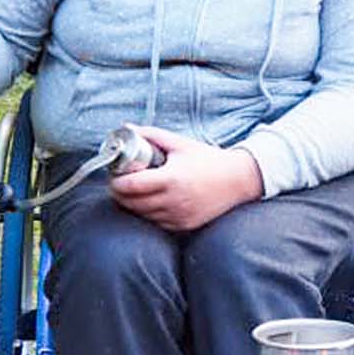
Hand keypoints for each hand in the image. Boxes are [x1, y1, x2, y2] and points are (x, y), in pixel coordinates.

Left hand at [108, 126, 261, 231]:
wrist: (238, 180)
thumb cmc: (208, 160)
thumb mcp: (180, 143)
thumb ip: (152, 136)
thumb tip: (127, 129)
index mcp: (171, 179)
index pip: (131, 186)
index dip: (117, 182)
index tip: (115, 175)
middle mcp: (174, 201)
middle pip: (132, 203)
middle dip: (120, 194)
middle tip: (119, 183)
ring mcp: (178, 216)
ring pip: (142, 215)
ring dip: (133, 205)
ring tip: (134, 191)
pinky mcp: (183, 226)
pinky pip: (156, 223)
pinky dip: (149, 214)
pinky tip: (151, 201)